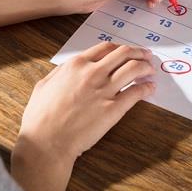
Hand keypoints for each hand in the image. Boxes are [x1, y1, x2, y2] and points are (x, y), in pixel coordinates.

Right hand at [11, 42, 155, 190]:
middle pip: (124, 53)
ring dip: (146, 66)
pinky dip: (146, 87)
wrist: (46, 142)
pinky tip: (149, 87)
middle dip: (138, 53)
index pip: (106, 48)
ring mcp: (105, 90)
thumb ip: (61, 73)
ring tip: (150, 69)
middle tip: (145, 56)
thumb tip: (70, 68)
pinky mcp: (114, 109)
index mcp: (76, 65)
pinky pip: (136, 92)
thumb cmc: (41, 118)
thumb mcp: (44, 85)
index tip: (127, 51)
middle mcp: (92, 73)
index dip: (120, 48)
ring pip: (134, 68)